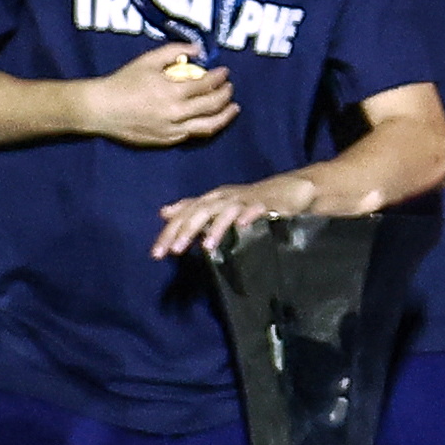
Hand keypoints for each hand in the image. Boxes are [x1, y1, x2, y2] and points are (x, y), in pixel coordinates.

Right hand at [81, 42, 239, 146]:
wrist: (101, 109)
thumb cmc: (123, 82)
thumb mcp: (148, 60)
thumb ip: (175, 51)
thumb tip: (198, 49)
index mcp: (172, 92)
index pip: (206, 84)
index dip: (220, 77)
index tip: (226, 72)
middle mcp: (176, 113)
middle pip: (212, 106)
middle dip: (226, 95)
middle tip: (230, 88)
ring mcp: (171, 130)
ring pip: (207, 126)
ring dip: (224, 116)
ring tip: (233, 109)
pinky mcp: (165, 141)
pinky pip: (191, 135)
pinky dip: (205, 127)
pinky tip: (209, 120)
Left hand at [150, 171, 319, 259]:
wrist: (288, 189)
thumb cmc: (248, 200)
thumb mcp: (217, 204)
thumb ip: (191, 209)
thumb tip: (163, 212)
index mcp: (212, 199)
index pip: (185, 214)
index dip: (169, 232)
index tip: (156, 255)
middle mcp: (225, 198)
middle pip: (201, 211)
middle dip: (187, 230)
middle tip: (174, 251)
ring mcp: (246, 201)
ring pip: (227, 212)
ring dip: (216, 228)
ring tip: (206, 247)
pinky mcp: (268, 205)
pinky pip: (257, 210)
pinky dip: (250, 216)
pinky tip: (243, 227)